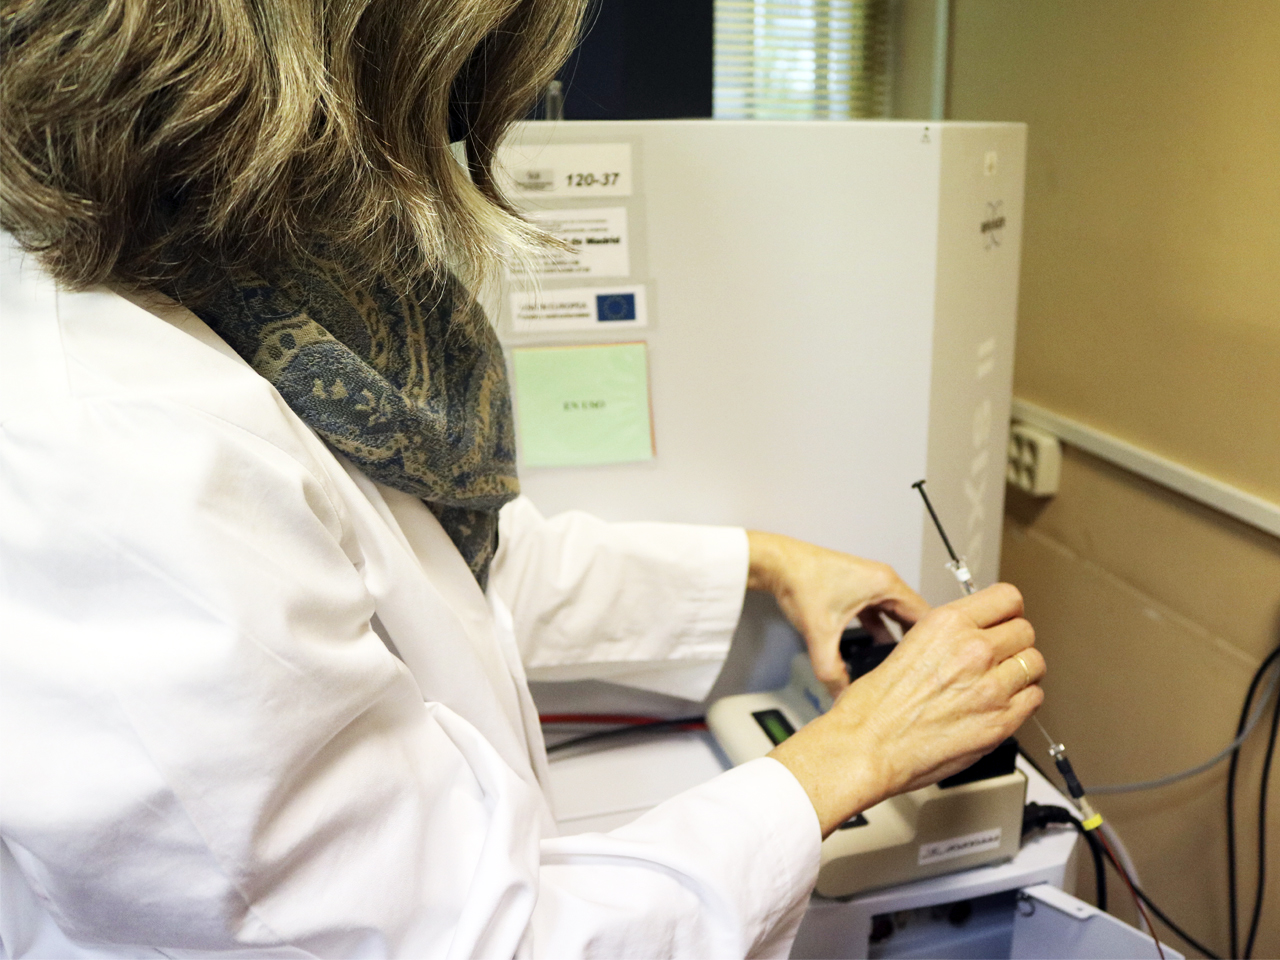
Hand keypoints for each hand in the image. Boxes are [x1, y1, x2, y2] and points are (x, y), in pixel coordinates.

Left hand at [746, 531, 930, 696]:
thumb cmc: (800, 582)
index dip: (933, 642)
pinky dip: (880, 630)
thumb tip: (841, 695)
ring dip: (897, 638)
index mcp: (885, 584)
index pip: (924, 616)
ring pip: (895, 615)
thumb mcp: (820, 633)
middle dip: (916, 643)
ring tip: (900, 664)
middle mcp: (883, 581)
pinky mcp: (857, 589)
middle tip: (921, 670)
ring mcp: (870, 584)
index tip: (936, 664)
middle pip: (913, 616)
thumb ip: (831, 670)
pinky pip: (879, 612)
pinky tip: (875, 650)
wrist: (777, 563)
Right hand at [767, 583, 1044, 835]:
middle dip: (1014, 642)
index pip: (1008, 598)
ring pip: (1035, 663)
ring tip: (1005, 681)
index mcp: (947, 624)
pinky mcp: (1000, 721)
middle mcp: (973, 649)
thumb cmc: (875, 705)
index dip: (1007, 611)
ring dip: (1022, 671)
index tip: (1003, 620)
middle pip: (1025, 630)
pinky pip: (1034, 699)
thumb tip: (973, 636)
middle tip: (1002, 655)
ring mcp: (991, 686)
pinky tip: (1004, 704)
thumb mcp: (909, 646)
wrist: (868, 745)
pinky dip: (1024, 700)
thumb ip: (948, 638)